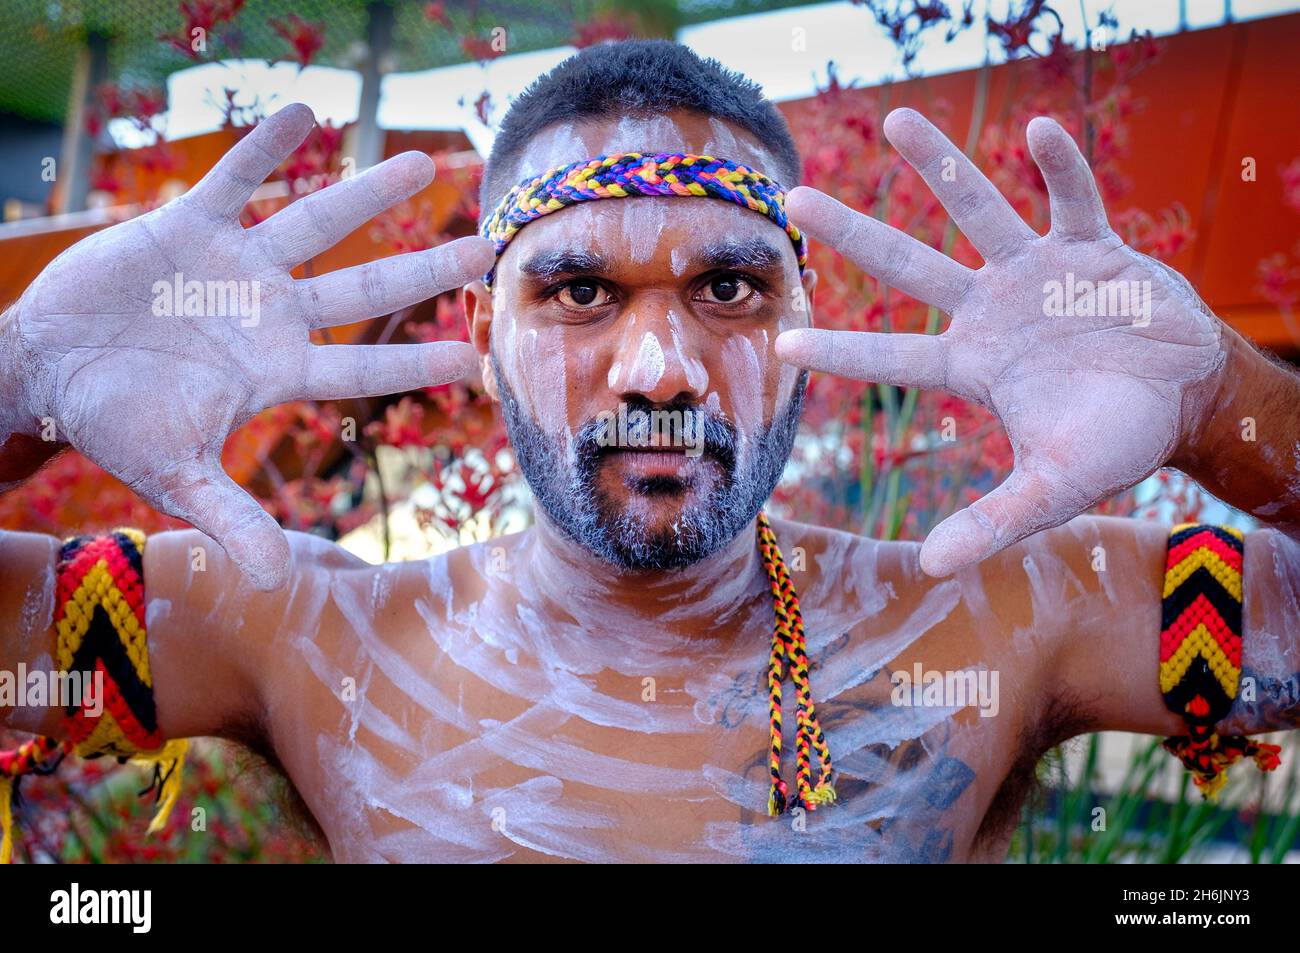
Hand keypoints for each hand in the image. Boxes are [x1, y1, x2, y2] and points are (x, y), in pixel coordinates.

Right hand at [3, 103, 493, 588]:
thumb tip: (267, 582)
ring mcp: (237, 268)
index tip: (476, 358)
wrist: (48, 368)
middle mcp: (273, 315)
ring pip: (315, 224)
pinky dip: (264, 152)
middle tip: (486, 246)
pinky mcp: (189, 226)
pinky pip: (236, 180)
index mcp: (277, 372)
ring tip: (420, 162)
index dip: (417, 364)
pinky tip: (304, 115)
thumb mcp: (172, 474)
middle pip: (365, 289)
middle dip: (425, 268)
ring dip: (365, 194)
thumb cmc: (114, 423)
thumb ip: (227, 515)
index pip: (363, 369)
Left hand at [776, 108, 1225, 576]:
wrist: (1187, 400)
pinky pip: (1072, 199)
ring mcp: (1035, 273)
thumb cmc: (1115, 442)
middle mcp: (990, 311)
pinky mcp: (1090, 248)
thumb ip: (996, 520)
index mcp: (974, 366)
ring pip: (976, 208)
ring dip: (940, 166)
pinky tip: (1038, 130)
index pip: (891, 358)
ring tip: (897, 119)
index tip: (782, 341)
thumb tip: (931, 568)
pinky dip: (1059, 169)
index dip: (840, 350)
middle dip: (852, 234)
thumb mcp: (1055, 488)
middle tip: (792, 199)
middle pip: (907, 265)